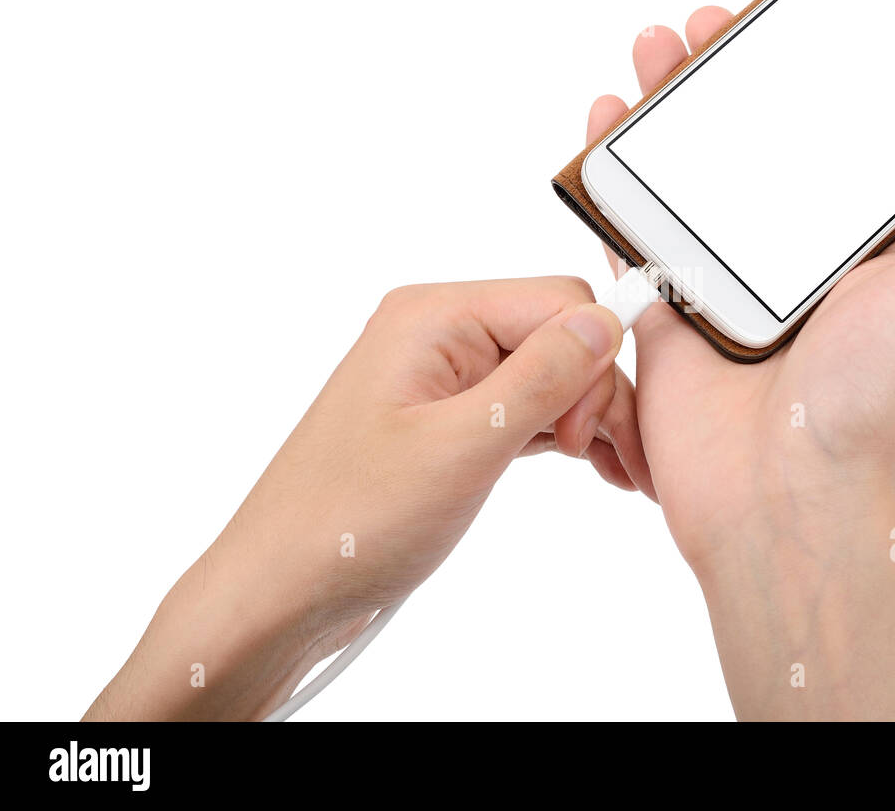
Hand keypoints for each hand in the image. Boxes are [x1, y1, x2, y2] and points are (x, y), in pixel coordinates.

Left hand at [86, 277, 648, 719]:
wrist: (282, 591)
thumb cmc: (347, 524)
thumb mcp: (461, 448)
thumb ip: (539, 377)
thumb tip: (603, 322)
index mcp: (433, 317)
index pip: (560, 302)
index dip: (593, 364)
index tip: (588, 433)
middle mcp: (438, 334)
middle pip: (560, 335)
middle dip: (595, 394)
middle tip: (609, 462)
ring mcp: (442, 378)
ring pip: (549, 372)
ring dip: (584, 417)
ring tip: (612, 471)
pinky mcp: (448, 419)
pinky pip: (523, 404)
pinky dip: (558, 432)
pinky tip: (584, 465)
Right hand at [587, 8, 894, 718]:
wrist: (786, 500)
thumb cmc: (873, 404)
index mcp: (855, 252)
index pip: (832, 145)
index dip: (812, 82)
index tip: (791, 27)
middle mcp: (788, 262)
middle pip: (753, 147)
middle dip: (727, 78)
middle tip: (711, 20)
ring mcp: (723, 283)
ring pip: (688, 176)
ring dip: (666, 110)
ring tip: (653, 46)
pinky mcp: (667, 310)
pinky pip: (634, 231)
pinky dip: (613, 178)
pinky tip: (602, 122)